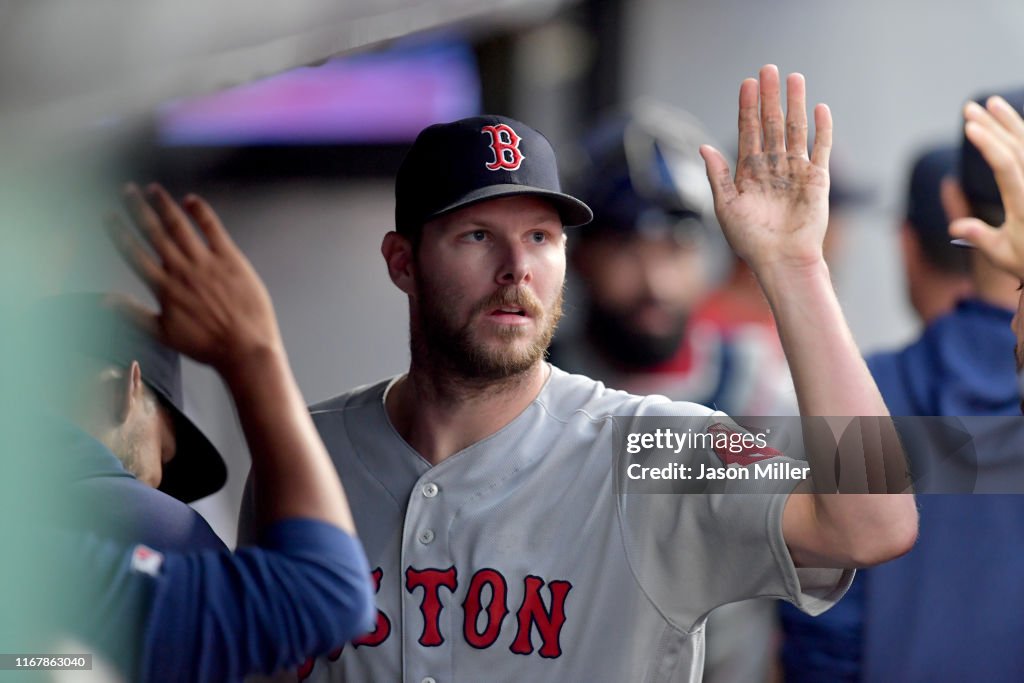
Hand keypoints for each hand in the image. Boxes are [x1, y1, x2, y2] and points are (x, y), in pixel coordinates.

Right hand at [108, 183, 282, 374]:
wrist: (245, 349)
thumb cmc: (207, 345)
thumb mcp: (162, 334)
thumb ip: (132, 314)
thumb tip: (103, 301)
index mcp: (164, 288)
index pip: (134, 253)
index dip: (118, 232)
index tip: (108, 215)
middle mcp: (181, 270)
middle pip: (153, 232)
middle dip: (138, 208)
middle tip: (127, 190)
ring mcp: (206, 263)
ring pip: (179, 226)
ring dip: (164, 205)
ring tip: (153, 189)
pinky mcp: (231, 259)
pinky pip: (212, 229)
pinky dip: (201, 212)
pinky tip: (191, 200)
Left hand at [700, 65, 831, 274]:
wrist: (781, 260)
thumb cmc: (750, 240)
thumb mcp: (726, 206)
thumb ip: (717, 175)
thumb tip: (703, 147)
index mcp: (748, 172)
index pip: (747, 132)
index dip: (747, 108)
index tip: (746, 84)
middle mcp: (772, 167)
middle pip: (771, 124)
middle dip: (769, 97)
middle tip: (768, 69)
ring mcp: (796, 171)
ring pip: (795, 130)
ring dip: (795, 104)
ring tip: (794, 78)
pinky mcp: (817, 179)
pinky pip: (821, 149)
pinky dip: (822, 129)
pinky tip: (820, 108)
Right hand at [948, 96, 1023, 279]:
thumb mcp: (1004, 256)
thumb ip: (981, 238)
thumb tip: (956, 227)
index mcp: (1023, 205)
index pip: (1006, 167)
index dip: (988, 144)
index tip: (970, 126)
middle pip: (1015, 148)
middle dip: (992, 125)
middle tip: (970, 107)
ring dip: (1009, 122)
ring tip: (992, 103)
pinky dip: (1022, 135)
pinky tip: (1014, 124)